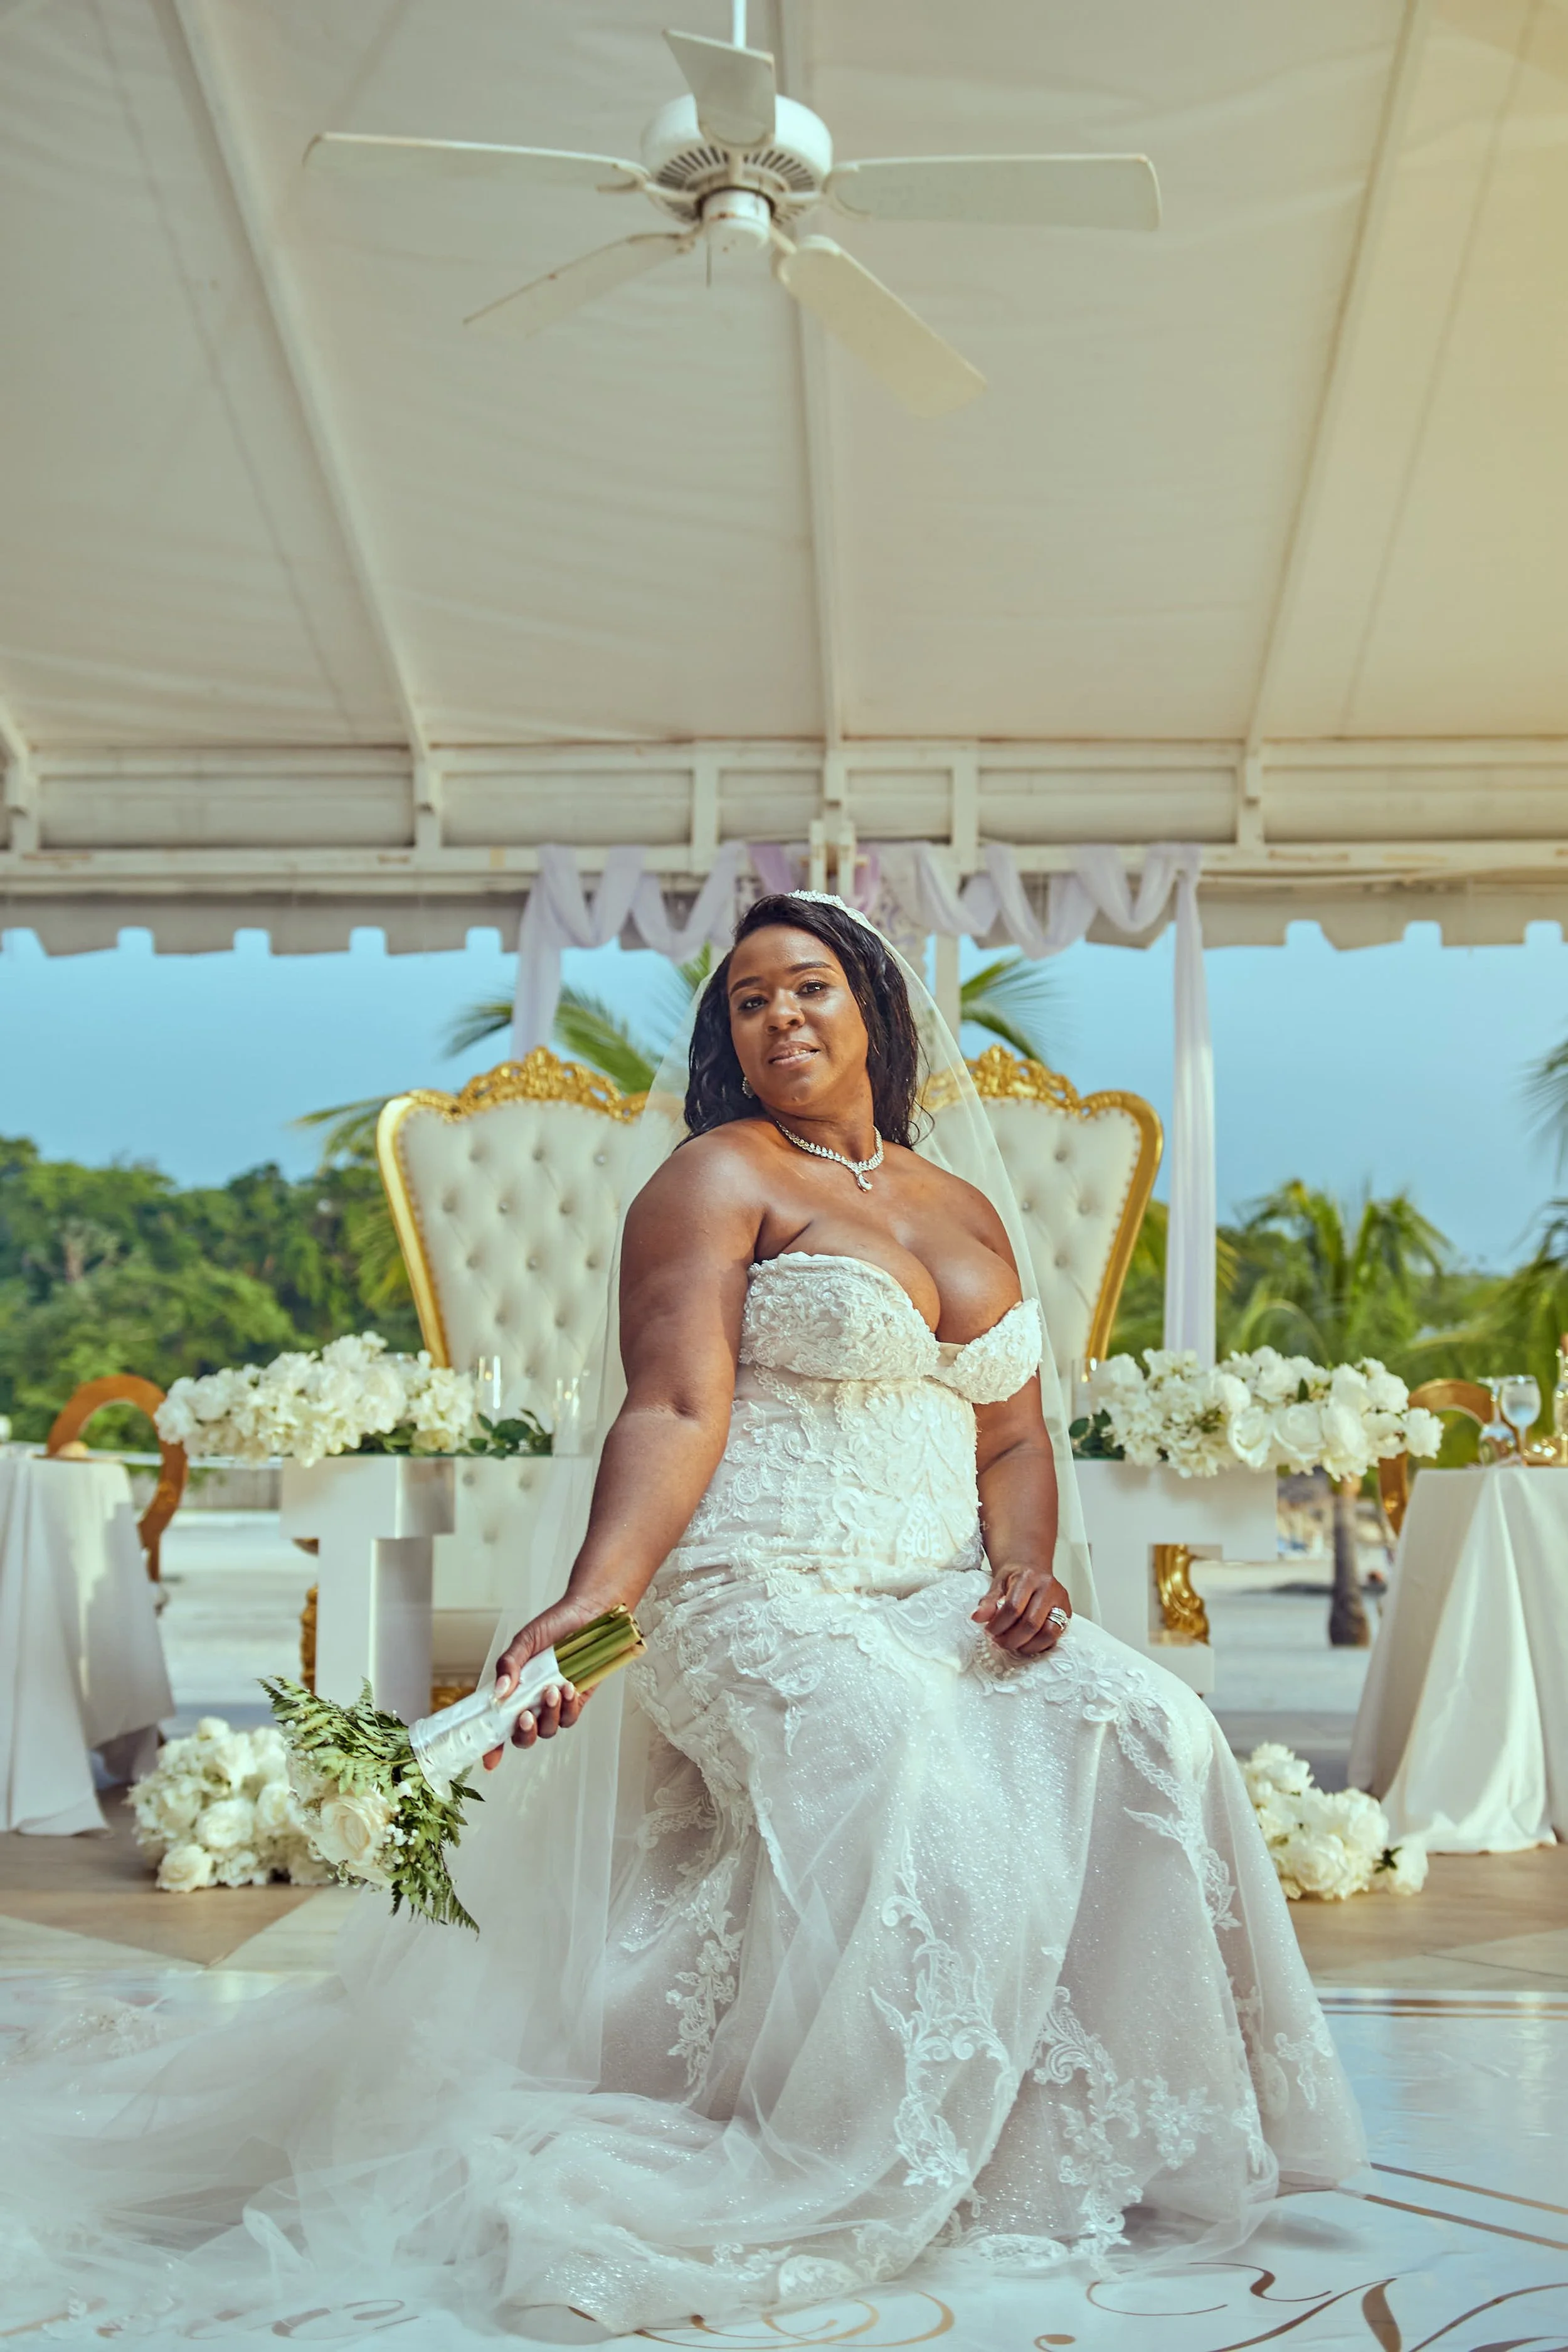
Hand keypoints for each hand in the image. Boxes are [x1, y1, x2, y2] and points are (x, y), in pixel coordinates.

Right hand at [482, 1594, 602, 1769]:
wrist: (588, 1613)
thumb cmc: (554, 1625)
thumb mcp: (524, 1641)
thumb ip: (509, 1664)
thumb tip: (499, 1690)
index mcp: (514, 1692)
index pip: (498, 1725)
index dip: (492, 1746)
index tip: (489, 1761)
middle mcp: (532, 1703)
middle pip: (523, 1737)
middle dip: (523, 1733)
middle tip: (525, 1715)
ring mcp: (555, 1705)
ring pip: (548, 1729)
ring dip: (548, 1714)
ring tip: (551, 1690)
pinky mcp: (576, 1701)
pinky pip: (570, 1716)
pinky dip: (567, 1707)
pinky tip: (567, 1687)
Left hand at [973, 1562, 1070, 1655]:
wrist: (1032, 1568)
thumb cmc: (1015, 1577)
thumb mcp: (997, 1584)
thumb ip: (988, 1601)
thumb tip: (976, 1617)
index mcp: (1029, 1577)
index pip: (1013, 1607)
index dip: (999, 1625)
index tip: (989, 1632)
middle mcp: (1048, 1588)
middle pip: (1031, 1623)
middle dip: (1012, 1639)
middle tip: (1000, 1642)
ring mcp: (1061, 1601)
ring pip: (1048, 1633)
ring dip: (1028, 1646)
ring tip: (1013, 1646)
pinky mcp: (1067, 1613)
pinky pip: (1056, 1636)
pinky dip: (1040, 1645)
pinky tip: (1026, 1644)